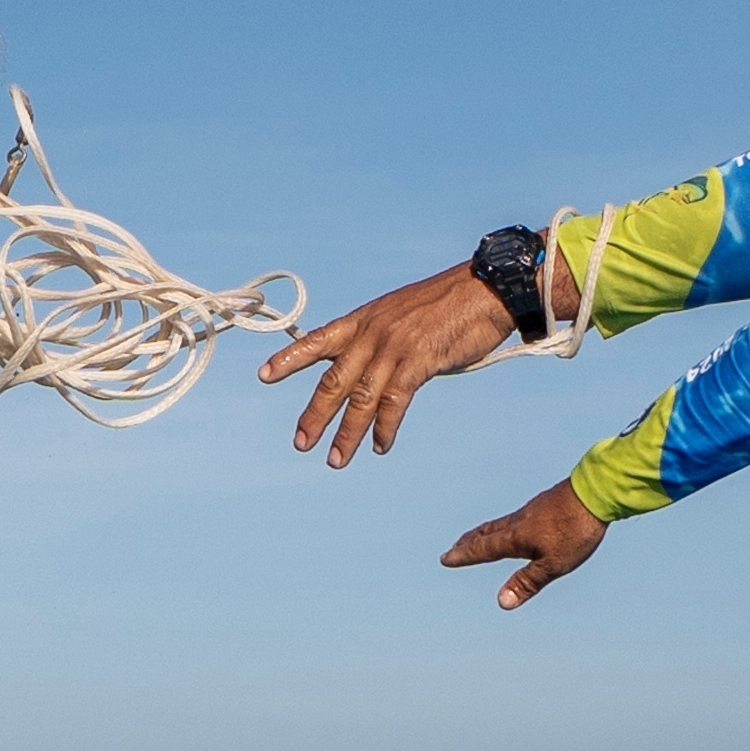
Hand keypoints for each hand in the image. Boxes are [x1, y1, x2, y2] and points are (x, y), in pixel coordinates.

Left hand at [258, 263, 515, 467]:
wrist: (485, 290)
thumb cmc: (448, 305)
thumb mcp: (402, 315)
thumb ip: (382, 342)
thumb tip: (375, 372)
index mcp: (363, 319)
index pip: (317, 339)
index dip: (290, 358)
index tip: (264, 374)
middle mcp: (371, 334)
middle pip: (332, 380)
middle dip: (314, 415)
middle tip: (300, 443)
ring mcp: (392, 348)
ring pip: (360, 399)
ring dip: (346, 433)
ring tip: (335, 460)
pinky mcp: (417, 362)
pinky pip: (394, 403)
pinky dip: (385, 429)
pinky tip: (379, 446)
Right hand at [446, 479, 604, 609]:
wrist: (595, 493)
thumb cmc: (574, 532)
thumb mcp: (553, 564)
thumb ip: (527, 582)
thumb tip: (502, 603)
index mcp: (515, 537)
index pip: (482, 549)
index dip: (463, 556)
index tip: (445, 559)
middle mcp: (517, 522)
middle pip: (485, 533)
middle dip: (468, 543)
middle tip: (453, 548)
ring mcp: (531, 511)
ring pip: (500, 523)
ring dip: (483, 532)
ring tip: (478, 536)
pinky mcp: (544, 505)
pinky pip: (515, 518)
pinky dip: (503, 525)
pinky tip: (516, 526)